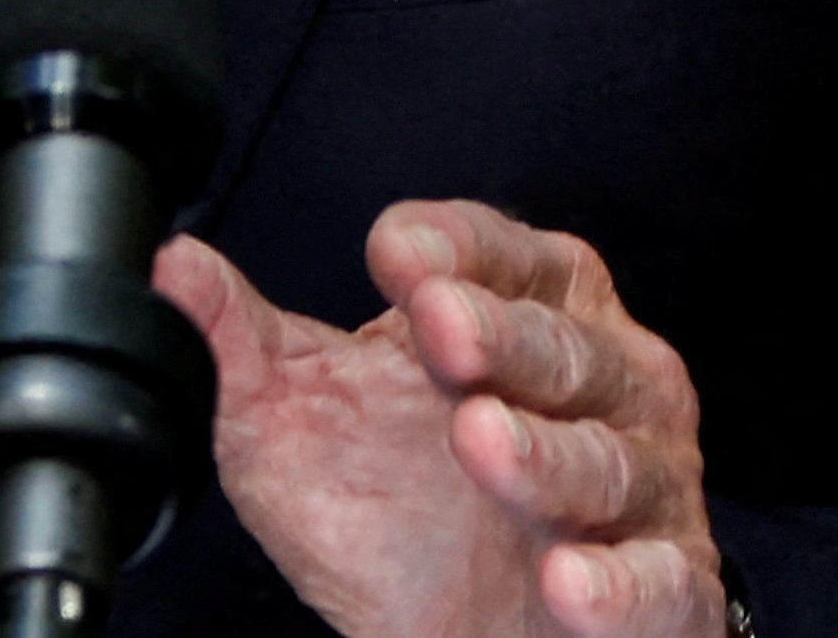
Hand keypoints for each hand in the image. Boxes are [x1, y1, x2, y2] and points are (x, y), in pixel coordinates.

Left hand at [161, 203, 725, 637]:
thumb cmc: (395, 509)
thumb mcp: (299, 419)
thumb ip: (244, 341)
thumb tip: (169, 266)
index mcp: (526, 312)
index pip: (506, 254)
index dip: (457, 247)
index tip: (395, 253)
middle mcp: (603, 382)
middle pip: (562, 342)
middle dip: (500, 333)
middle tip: (439, 328)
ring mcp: (645, 487)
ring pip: (612, 456)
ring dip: (548, 451)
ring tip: (483, 445)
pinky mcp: (669, 589)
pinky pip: (664, 582)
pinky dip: (621, 585)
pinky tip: (569, 584)